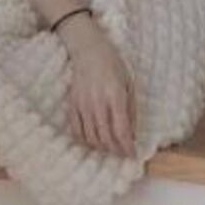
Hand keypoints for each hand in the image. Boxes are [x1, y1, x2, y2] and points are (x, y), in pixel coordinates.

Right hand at [57, 18, 136, 156]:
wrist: (88, 50)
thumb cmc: (112, 64)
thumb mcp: (129, 84)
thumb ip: (131, 110)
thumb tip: (132, 133)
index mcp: (115, 97)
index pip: (121, 130)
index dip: (127, 147)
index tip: (132, 154)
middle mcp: (97, 103)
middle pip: (105, 138)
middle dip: (115, 150)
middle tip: (122, 154)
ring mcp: (83, 105)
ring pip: (90, 137)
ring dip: (101, 147)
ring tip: (109, 148)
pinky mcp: (72, 105)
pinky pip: (76, 130)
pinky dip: (84, 140)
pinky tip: (92, 142)